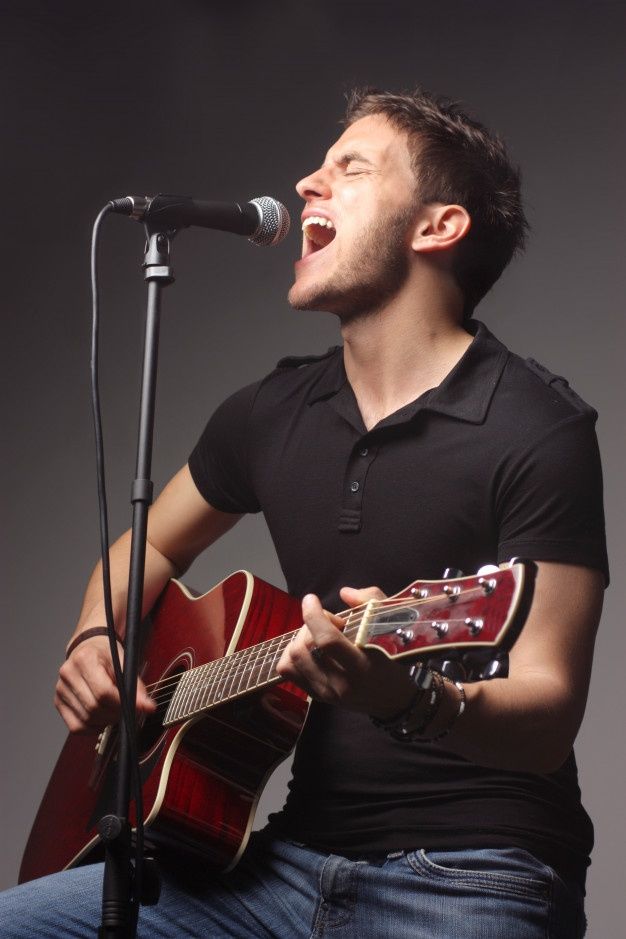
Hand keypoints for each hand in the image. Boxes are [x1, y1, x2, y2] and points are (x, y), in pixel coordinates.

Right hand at [55, 635, 155, 732]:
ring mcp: (61, 689)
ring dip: (105, 721)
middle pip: (94, 707)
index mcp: (84, 659)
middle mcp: (68, 674)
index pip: (103, 691)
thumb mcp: (124, 661)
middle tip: (127, 709)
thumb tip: (147, 706)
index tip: (137, 707)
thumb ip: (135, 684)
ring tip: (115, 711)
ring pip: (86, 719)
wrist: (87, 648)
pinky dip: (93, 727)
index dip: (122, 703)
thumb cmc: (106, 653)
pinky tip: (102, 717)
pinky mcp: (59, 702)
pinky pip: (76, 726)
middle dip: (115, 713)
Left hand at [276, 586, 415, 718]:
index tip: (311, 599)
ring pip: (292, 659)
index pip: (327, 641)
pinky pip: (288, 671)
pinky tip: (309, 649)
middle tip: (330, 623)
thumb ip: (370, 602)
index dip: (314, 616)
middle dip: (310, 625)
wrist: (393, 698)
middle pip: (304, 648)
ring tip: (318, 636)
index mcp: (362, 667)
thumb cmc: (394, 657)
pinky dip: (292, 654)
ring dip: (299, 639)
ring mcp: (326, 693)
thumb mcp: (392, 624)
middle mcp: (341, 684)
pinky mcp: (316, 696)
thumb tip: (344, 593)